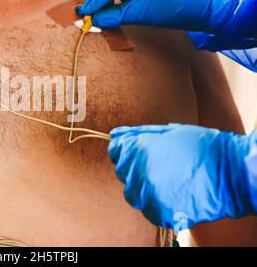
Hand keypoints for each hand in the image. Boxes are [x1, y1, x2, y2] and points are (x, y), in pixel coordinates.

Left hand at [108, 124, 253, 229]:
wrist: (232, 172)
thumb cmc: (201, 147)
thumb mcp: (168, 132)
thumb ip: (137, 134)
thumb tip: (115, 135)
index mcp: (139, 150)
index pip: (115, 151)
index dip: (126, 150)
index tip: (138, 151)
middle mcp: (139, 173)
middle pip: (123, 173)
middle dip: (136, 168)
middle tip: (160, 165)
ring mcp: (149, 195)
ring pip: (133, 194)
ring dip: (144, 188)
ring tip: (167, 180)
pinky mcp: (161, 213)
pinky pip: (148, 210)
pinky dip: (157, 204)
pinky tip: (173, 194)